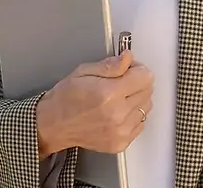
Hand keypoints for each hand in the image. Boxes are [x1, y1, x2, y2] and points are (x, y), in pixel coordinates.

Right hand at [36, 51, 152, 155]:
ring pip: (146, 108)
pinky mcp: (121, 143)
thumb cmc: (65, 98)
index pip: (145, 77)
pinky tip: (116, 112)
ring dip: (136, 100)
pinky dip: (132, 116)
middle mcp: (117, 114)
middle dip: (137, 83)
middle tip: (120, 83)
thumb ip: (110, 65)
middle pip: (148, 92)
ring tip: (116, 99)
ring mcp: (120, 131)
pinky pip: (140, 123)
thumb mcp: (83, 71)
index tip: (128, 69)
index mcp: (108, 94)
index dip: (137, 69)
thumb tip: (128, 58)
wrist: (53, 125)